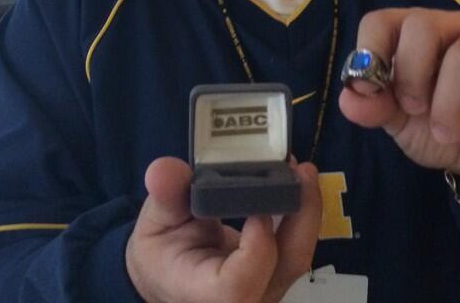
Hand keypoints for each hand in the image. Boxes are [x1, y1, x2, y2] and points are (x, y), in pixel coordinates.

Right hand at [126, 156, 321, 302]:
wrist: (171, 274)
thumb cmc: (162, 253)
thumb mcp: (154, 222)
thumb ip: (165, 196)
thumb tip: (164, 170)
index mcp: (204, 293)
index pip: (239, 286)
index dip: (256, 249)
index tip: (256, 211)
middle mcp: (244, 298)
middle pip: (286, 266)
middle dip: (301, 214)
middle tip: (299, 170)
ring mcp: (266, 288)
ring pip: (299, 255)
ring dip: (306, 210)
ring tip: (301, 170)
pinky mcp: (277, 274)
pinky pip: (298, 246)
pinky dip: (301, 214)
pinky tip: (297, 183)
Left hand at [339, 8, 459, 197]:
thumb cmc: (440, 130)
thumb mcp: (400, 125)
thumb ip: (375, 108)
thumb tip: (348, 97)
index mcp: (411, 37)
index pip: (381, 21)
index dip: (370, 51)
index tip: (370, 89)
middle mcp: (447, 29)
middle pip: (421, 25)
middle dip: (411, 74)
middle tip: (414, 110)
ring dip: (448, 101)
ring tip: (446, 132)